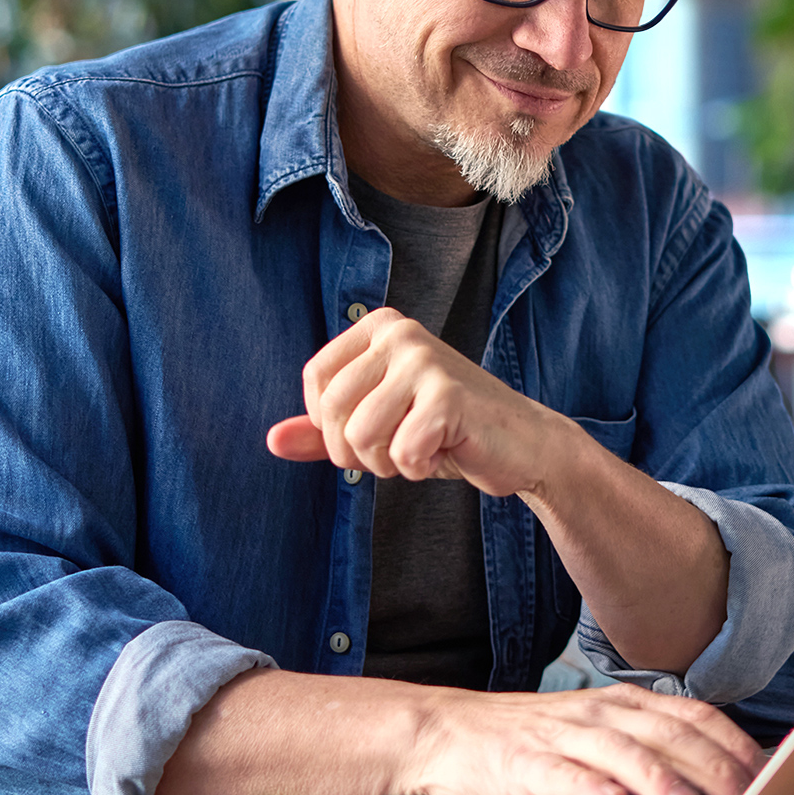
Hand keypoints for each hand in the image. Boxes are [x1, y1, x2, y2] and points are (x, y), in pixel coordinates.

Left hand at [266, 306, 560, 495]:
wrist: (522, 445)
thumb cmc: (448, 432)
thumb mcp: (378, 426)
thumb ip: (324, 431)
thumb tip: (271, 440)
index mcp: (380, 326)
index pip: (316, 382)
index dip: (332, 425)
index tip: (374, 429)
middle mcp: (401, 333)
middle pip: (334, 412)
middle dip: (359, 452)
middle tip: (401, 447)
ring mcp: (426, 361)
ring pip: (361, 436)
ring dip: (391, 461)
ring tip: (426, 446)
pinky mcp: (449, 396)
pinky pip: (401, 452)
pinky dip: (420, 467)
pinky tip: (447, 450)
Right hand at [402, 682, 762, 794]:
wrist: (447, 730)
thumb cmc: (532, 739)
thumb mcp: (597, 732)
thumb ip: (647, 746)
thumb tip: (712, 777)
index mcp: (624, 704)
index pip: (692, 716)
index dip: (734, 743)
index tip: (768, 772)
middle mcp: (599, 713)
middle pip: (667, 736)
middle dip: (713, 768)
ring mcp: (559, 736)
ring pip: (619, 753)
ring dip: (656, 778)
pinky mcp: (521, 763)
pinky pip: (559, 774)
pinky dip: (587, 786)